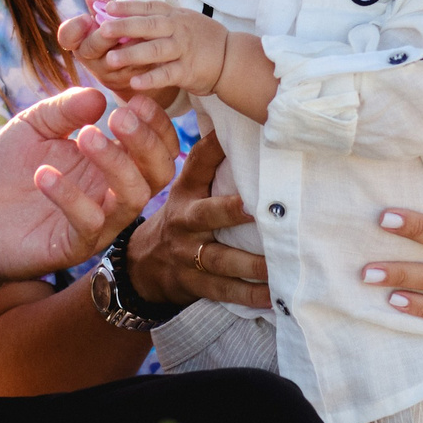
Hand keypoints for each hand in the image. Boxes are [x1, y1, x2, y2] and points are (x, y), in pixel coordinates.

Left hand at [0, 87, 180, 284]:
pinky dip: (71, 197)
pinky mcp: (72, 246)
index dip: (156, 124)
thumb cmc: (7, 171)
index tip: (136, 100)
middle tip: (119, 116)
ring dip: (117, 164)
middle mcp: (111, 193)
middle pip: (159, 173)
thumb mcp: (31, 127)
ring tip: (86, 136)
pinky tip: (43, 173)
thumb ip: (62, 110)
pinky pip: (89, 224)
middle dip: (147, 142)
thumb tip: (98, 96)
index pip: (157, 147)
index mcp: (110, 163)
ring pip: (133, 198)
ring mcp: (97, 222)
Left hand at [70, 0, 225, 96]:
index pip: (147, 7)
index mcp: (173, 15)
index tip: (106, 7)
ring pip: (155, 50)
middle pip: (147, 26)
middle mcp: (177, 29)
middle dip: (124, 27)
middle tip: (102, 31)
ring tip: (110, 60)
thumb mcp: (181, 20)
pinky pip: (167, 74)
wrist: (231, 58)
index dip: (126, 7)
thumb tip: (124, 16)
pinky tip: (134, 84)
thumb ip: (157, 19)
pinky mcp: (188, 71)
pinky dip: (151, 79)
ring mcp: (183, 49)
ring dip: (132, 54)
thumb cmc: (200, 38)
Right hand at [128, 136, 269, 310]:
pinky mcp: (196, 285)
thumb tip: (232, 122)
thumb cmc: (181, 215)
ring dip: (251, 265)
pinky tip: (274, 300)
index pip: (197, 167)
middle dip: (232, 213)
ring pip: (221, 261)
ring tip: (279, 268)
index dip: (213, 153)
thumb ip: (209, 158)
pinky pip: (224, 292)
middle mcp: (184, 223)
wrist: (143, 265)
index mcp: (186, 194)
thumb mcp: (187, 185)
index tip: (236, 152)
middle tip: (260, 213)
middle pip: (208, 216)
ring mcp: (188, 256)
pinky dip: (249, 297)